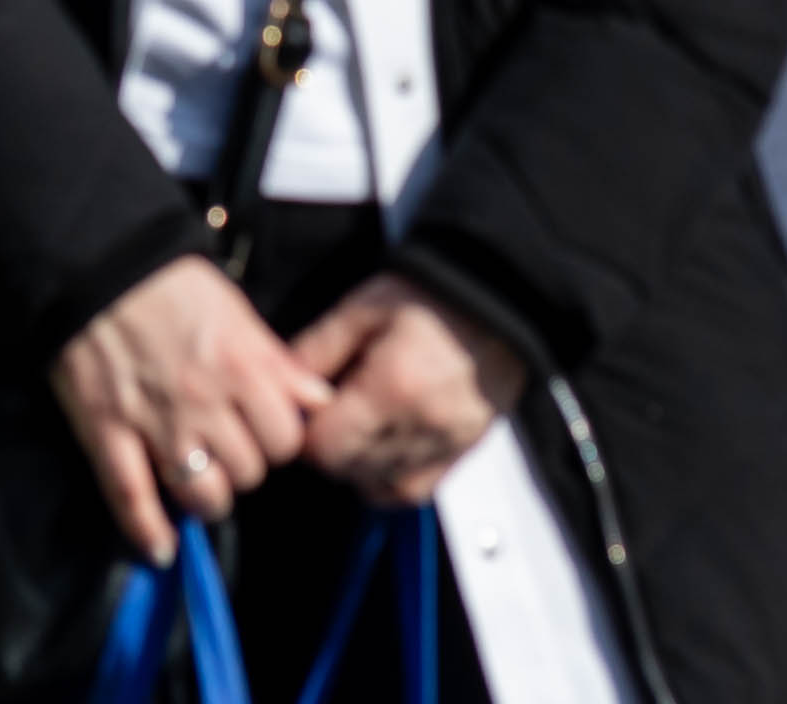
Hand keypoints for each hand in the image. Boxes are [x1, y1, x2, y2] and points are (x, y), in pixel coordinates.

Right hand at [46, 250, 321, 567]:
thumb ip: (277, 362)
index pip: (286, 439)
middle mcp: (204, 402)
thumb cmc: (168, 283)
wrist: (95, 264)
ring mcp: (154, 423)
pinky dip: (147, 531)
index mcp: (241, 367)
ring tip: (199, 485)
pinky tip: (160, 549)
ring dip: (206, 499)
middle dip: (244, 467)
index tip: (264, 432)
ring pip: (201, 497)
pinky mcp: (107, 433)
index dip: (279, 440)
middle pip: (248, 474)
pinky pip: (131, 498)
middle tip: (228, 450)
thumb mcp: (236, 310)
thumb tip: (317, 400)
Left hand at [287, 277, 523, 497]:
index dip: (305, 430)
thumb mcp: (365, 307)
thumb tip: (283, 386)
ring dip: (357, 465)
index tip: (308, 406)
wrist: (504, 296)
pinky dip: (390, 477)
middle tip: (331, 411)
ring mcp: (447, 444)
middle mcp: (421, 427)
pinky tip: (384, 448)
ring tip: (358, 426)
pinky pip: (413, 490)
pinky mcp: (464, 450)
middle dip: (329, 446)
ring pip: (378, 487)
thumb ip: (318, 348)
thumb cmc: (432, 295)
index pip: (325, 446)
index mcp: (392, 387)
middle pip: (348, 469)